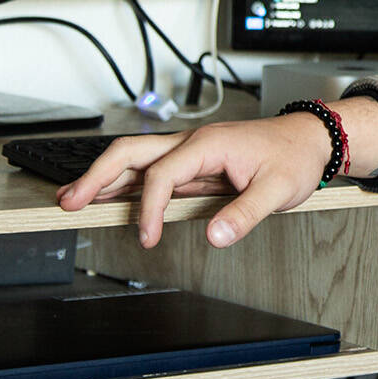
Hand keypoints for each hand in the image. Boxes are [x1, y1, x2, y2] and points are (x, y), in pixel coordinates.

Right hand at [55, 114, 331, 248]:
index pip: (161, 175)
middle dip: (96, 177)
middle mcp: (191, 143)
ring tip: (73, 201)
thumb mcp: (278, 189)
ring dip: (102, 179)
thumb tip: (214, 237)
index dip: (148, 208)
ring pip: (135, 160)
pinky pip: (150, 172)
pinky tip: (108, 198)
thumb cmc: (293, 157)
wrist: (309, 140)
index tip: (147, 238)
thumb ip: (245, 213)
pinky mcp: (192, 164)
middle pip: (130, 153)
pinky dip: (124, 185)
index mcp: (208, 144)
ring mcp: (189, 153)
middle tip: (69, 203)